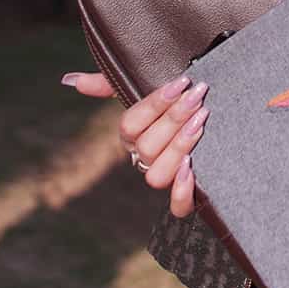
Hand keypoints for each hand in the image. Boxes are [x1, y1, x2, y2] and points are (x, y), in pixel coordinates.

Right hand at [61, 71, 205, 216]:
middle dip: (174, 118)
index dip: (154, 104)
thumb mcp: (145, 86)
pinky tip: (191, 168)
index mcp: (134, 135)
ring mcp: (166, 177)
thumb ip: (111, 83)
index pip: (130, 125)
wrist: (216, 113)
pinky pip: (177, 207)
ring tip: (200, 121)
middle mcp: (146, 158)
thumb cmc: (175, 99)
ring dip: (179, 147)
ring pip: (158, 175)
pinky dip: (181, 193)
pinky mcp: (187, 195)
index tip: (181, 82)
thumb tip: (72, 80)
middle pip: (147, 147)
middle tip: (197, 95)